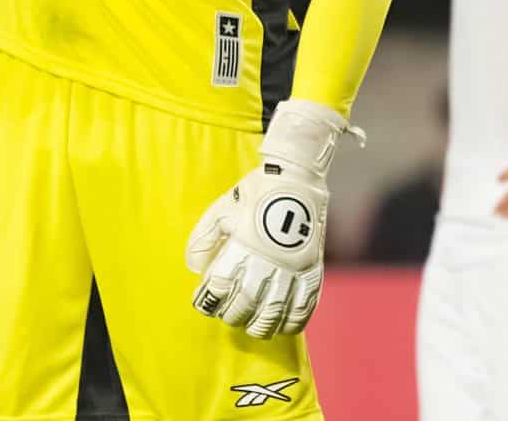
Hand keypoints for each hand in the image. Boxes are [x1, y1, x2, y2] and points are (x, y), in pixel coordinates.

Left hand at [186, 100, 357, 338]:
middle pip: (247, 302)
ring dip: (262, 325)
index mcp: (242, 244)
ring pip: (276, 309)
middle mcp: (267, 259)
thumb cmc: (254, 193)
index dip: (209, 299)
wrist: (296, 178)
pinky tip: (285, 327)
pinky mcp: (312, 267)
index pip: (220, 284)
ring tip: (254, 328)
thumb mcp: (221, 210)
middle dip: (234, 315)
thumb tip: (194, 268)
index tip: (204, 302)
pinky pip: (306, 304)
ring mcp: (292, 266)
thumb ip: (204, 239)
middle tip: (229, 316)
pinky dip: (295, 321)